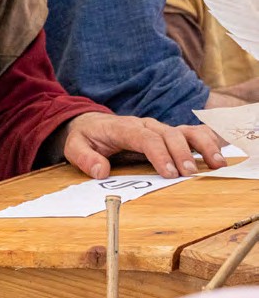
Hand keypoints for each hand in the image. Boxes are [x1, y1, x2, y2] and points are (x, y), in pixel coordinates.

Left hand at [61, 112, 225, 179]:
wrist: (91, 123)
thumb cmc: (85, 137)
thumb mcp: (74, 147)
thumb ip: (85, 158)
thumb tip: (100, 171)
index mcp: (123, 128)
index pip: (145, 138)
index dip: (159, 154)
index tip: (169, 173)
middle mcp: (145, 125)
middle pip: (169, 135)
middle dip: (182, 154)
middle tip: (191, 174)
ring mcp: (158, 128)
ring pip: (185, 131)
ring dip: (203, 145)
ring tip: (217, 163)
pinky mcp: (167, 133)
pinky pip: (191, 132)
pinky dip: (209, 139)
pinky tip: (222, 151)